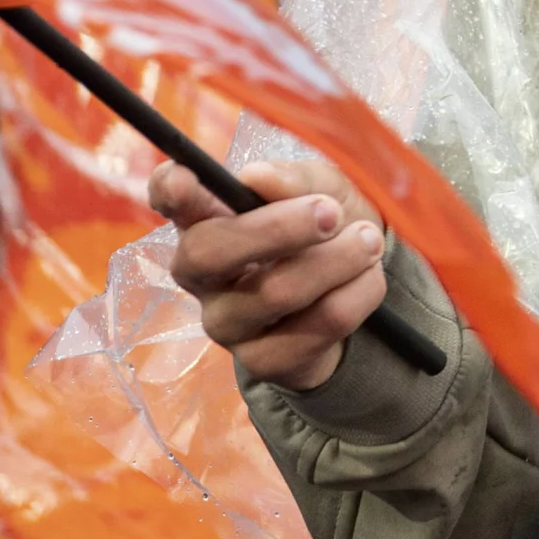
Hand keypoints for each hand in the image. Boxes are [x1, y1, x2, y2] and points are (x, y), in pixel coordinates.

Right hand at [153, 160, 386, 394]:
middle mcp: (204, 275)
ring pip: (276, 291)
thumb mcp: (323, 188)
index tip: (187, 179)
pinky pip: (320, 323)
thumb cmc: (326, 227)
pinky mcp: (264, 361)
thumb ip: (295, 179)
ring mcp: (227, 323)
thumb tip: (259, 177)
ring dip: (338, 260)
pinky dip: (359, 293)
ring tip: (368, 241)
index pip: (170, 200)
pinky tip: (368, 278)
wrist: (357, 290)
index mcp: (208, 219)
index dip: (170, 189)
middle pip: (210, 252)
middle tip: (331, 212)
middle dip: (278, 227)